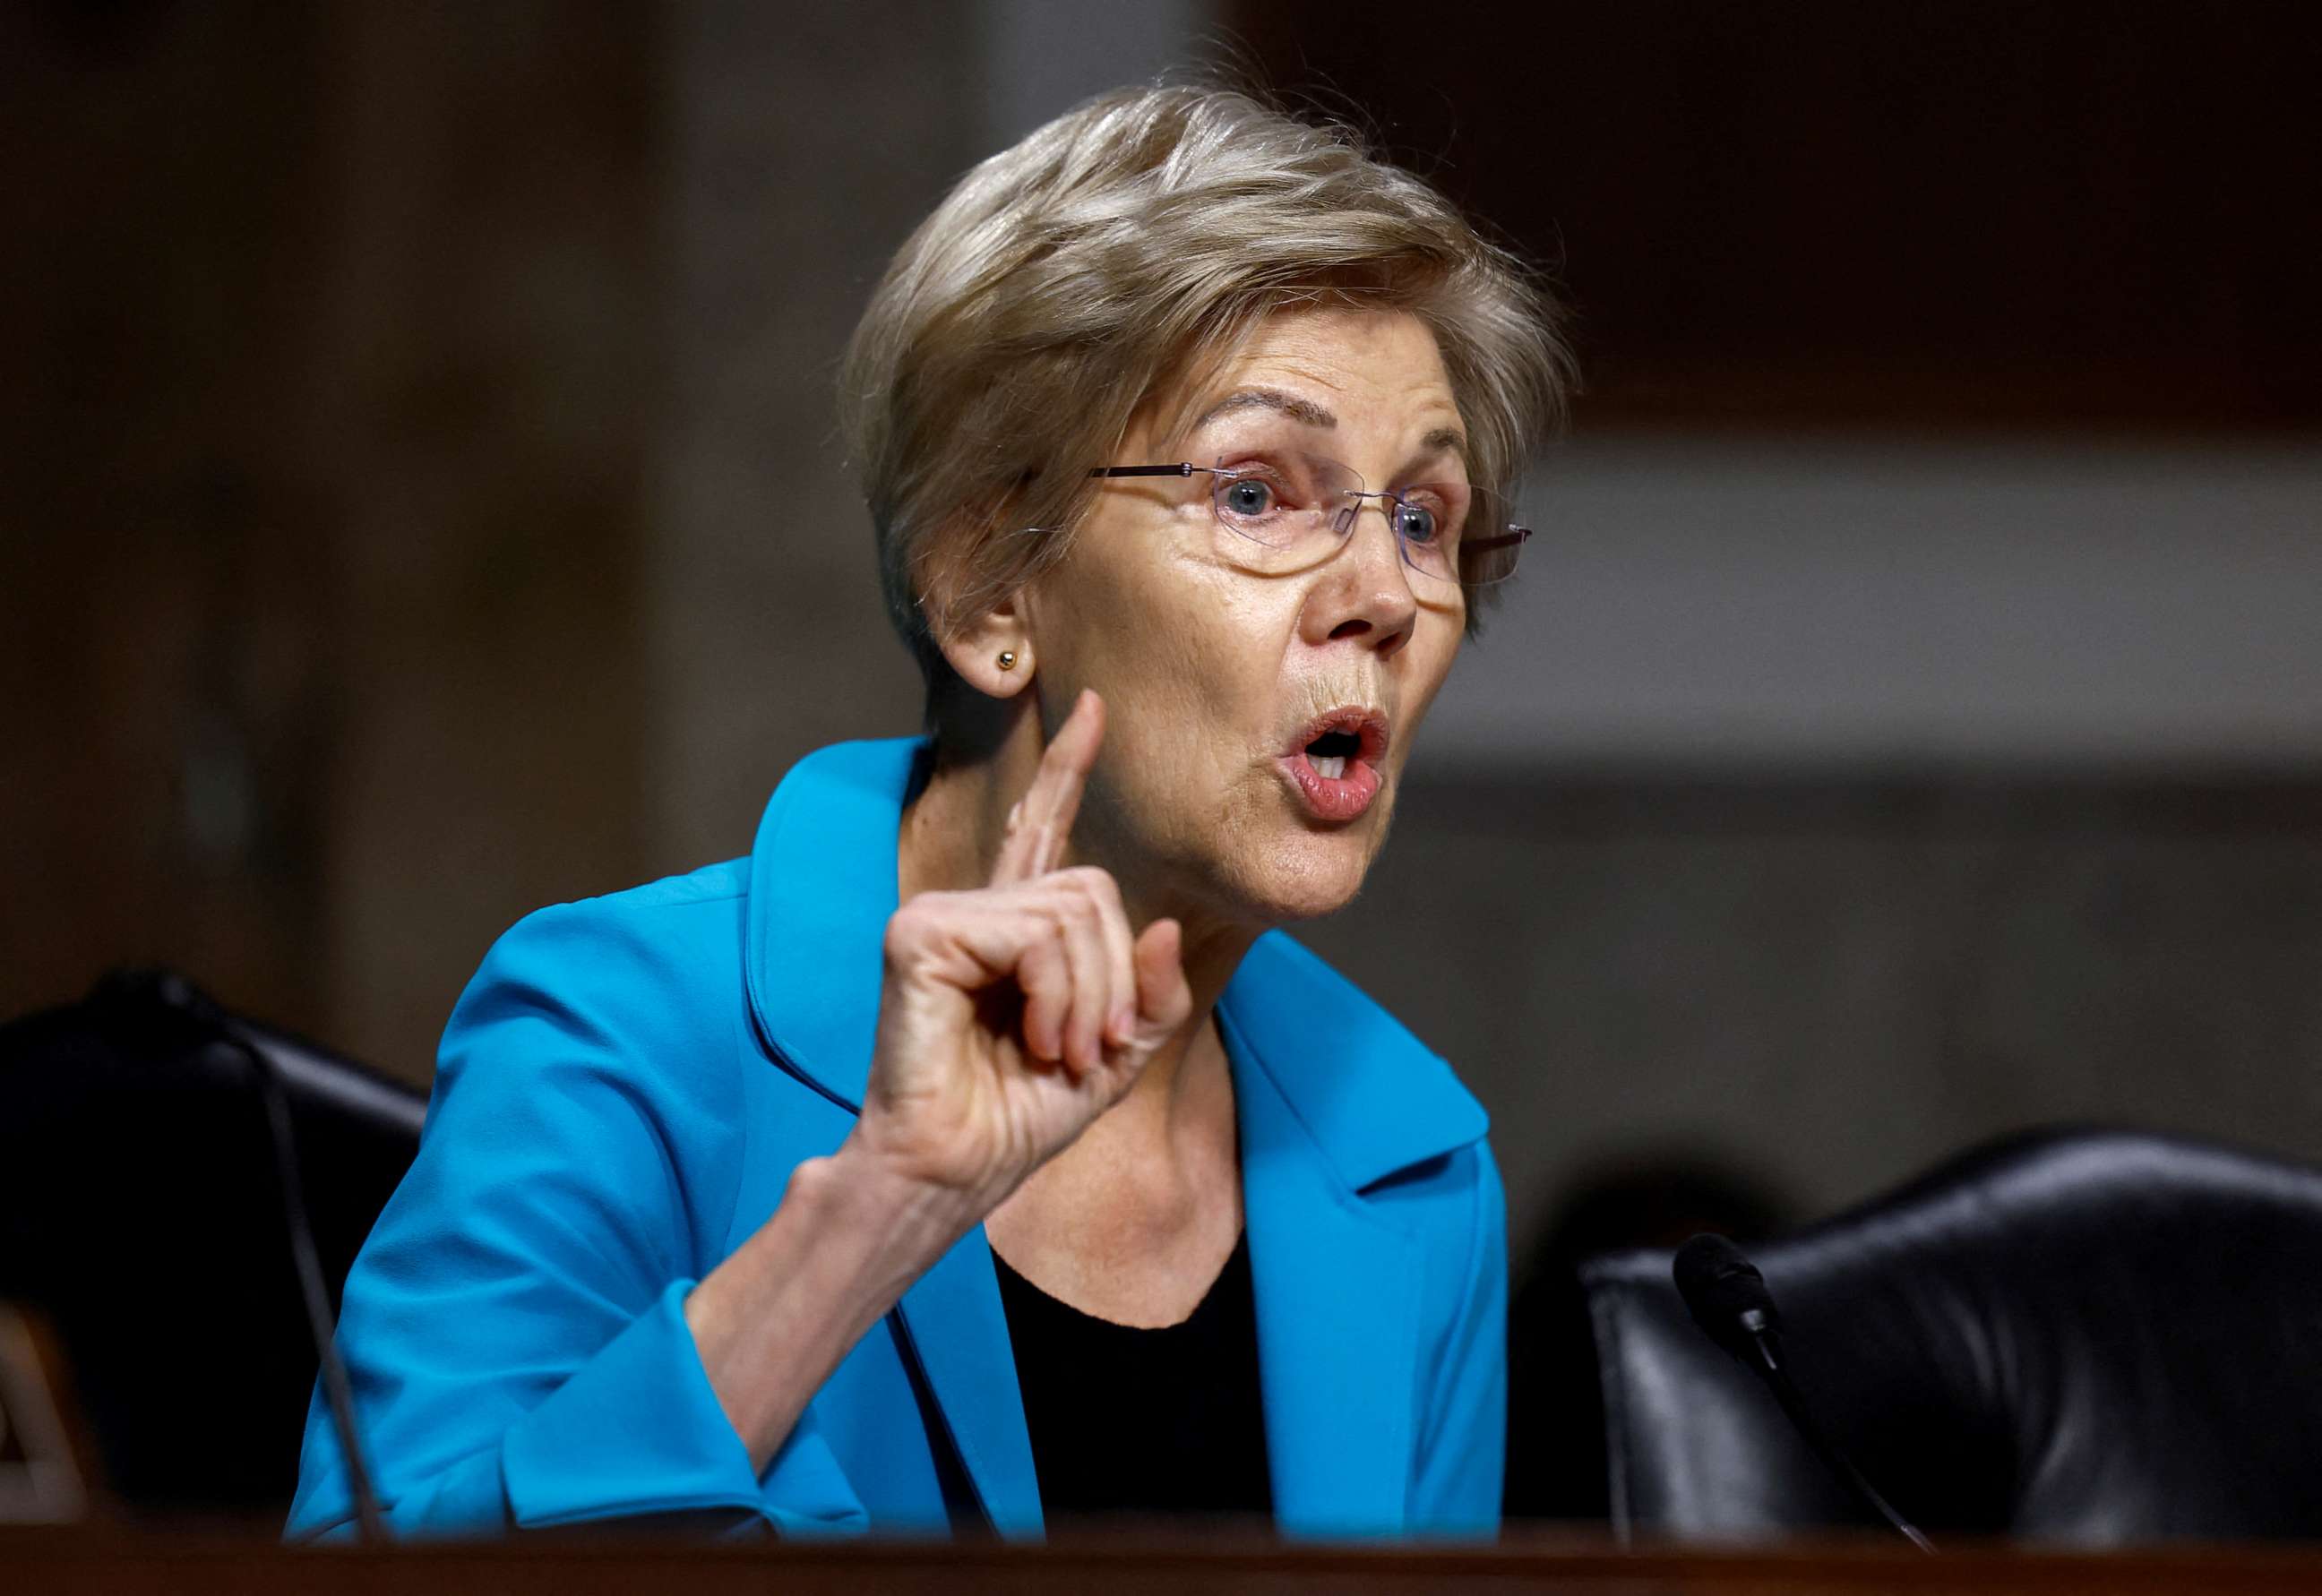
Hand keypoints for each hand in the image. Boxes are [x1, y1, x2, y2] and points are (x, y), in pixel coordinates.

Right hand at [850, 690, 1193, 1213]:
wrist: (954, 1171)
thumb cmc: (1017, 1118)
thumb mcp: (1113, 1056)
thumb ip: (1150, 993)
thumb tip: (1159, 925)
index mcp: (1013, 930)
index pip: (1043, 830)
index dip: (1068, 769)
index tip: (1094, 707)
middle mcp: (975, 910)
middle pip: (1094, 889)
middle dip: (1114, 979)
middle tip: (1085, 1048)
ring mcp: (941, 915)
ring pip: (1072, 912)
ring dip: (1088, 999)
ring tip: (1054, 1052)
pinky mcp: (919, 932)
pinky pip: (1035, 936)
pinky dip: (1055, 997)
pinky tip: (1030, 1037)